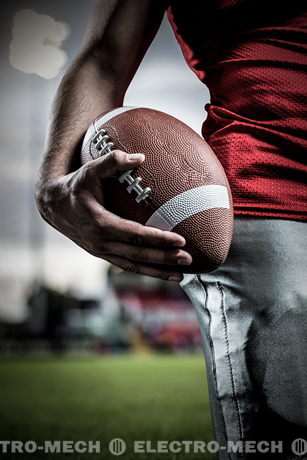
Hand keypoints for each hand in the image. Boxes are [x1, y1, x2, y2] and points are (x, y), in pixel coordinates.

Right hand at [35, 150, 191, 280]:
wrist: (54, 207)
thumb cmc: (75, 186)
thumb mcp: (90, 170)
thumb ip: (112, 161)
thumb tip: (140, 157)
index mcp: (99, 223)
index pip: (135, 234)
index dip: (158, 238)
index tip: (180, 240)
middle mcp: (101, 243)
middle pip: (138, 254)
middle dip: (164, 258)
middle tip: (188, 258)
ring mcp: (101, 252)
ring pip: (133, 266)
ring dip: (157, 271)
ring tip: (181, 275)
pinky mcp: (103, 254)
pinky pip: (127, 266)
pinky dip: (146, 271)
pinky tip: (163, 273)